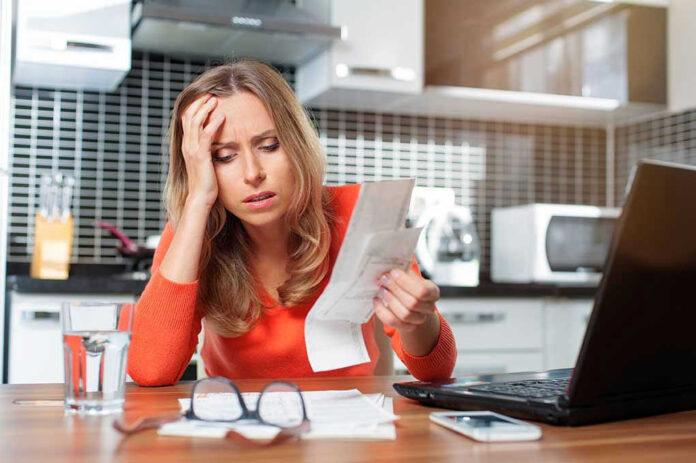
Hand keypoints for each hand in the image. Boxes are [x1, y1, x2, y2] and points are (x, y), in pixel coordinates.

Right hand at [180, 94, 225, 208]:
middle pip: (189, 116)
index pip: (187, 119)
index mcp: (187, 145)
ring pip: (195, 122)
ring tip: (215, 99)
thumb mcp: (205, 162)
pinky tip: (222, 116)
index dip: (195, 106)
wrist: (200, 198)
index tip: (206, 98)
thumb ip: (206, 150)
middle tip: (211, 93)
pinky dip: (213, 123)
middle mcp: (187, 145)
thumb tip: (214, 141)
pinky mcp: (201, 156)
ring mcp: (192, 150)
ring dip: (206, 108)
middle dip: (199, 102)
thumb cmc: (206, 182)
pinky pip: (206, 135)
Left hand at [373, 269, 439, 333]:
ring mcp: (419, 319)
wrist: (412, 304)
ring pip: (404, 314)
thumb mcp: (411, 276)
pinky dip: (382, 311)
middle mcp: (429, 308)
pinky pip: (394, 322)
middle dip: (395, 290)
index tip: (393, 272)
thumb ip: (403, 271)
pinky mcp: (407, 327)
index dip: (405, 282)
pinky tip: (377, 301)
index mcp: (433, 292)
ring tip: (381, 290)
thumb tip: (389, 263)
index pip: (422, 291)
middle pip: (412, 303)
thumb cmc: (410, 286)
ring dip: (390, 301)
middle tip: (383, 280)